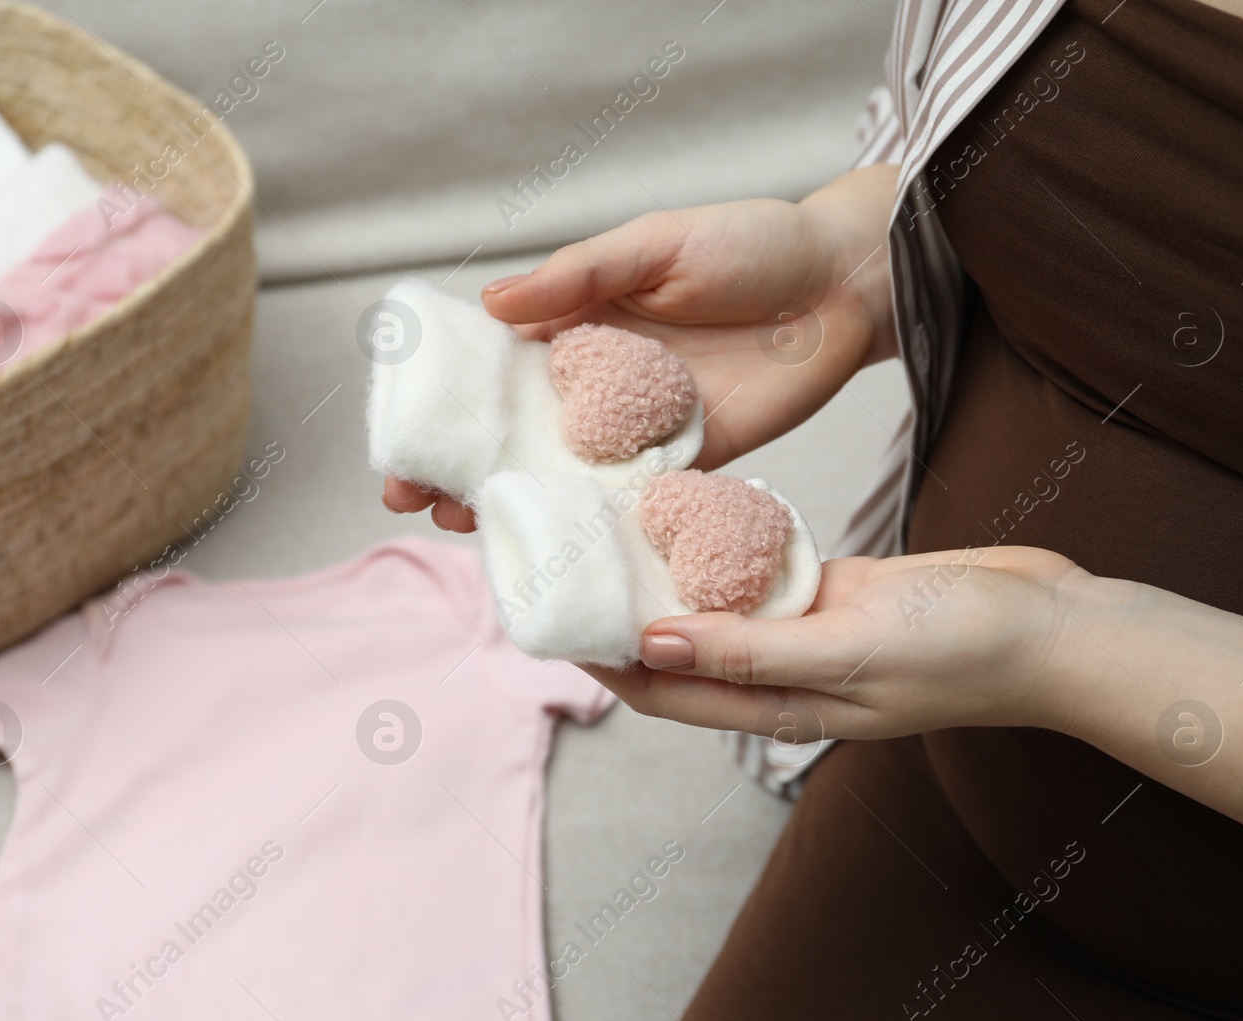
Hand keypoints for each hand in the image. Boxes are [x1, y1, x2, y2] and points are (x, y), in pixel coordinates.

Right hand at [383, 164, 900, 532]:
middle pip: (515, 434)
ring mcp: (641, 430)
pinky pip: (636, 503)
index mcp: (578, 324)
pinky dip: (598, 530)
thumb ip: (578, 277)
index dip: (444, 406)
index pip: (494, 370)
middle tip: (417, 502)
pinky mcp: (691, 464)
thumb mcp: (656, 243)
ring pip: (565, 478)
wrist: (841, 285)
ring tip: (471, 532)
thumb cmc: (750, 244)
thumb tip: (492, 304)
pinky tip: (561, 555)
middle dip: (463, 469)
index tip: (401, 440)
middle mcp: (599, 383)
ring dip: (519, 507)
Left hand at [579, 546, 1087, 740]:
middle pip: (684, 655)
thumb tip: (651, 647)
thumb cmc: (964, 646)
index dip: (609, 667)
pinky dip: (729, 555)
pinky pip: (767, 578)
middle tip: (573, 572)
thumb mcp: (850, 647)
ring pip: (722, 613)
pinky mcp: (843, 594)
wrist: (1056, 624)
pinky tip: (696, 520)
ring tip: (616, 541)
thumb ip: (751, 651)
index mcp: (786, 707)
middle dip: (626, 625)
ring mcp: (815, 634)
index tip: (557, 628)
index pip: (670, 693)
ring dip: (672, 586)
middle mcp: (790, 676)